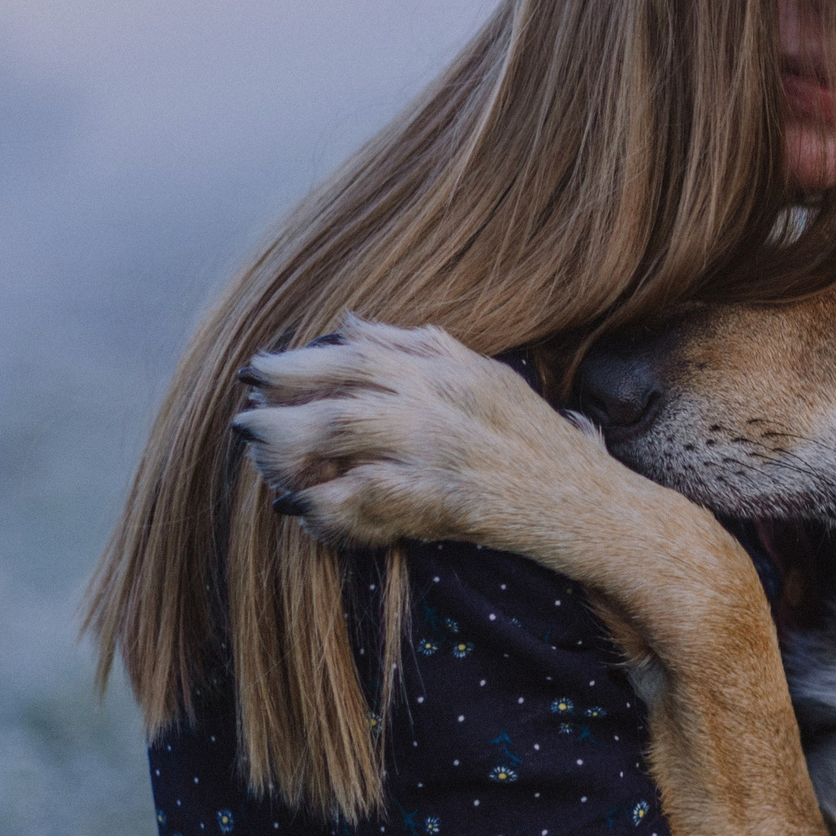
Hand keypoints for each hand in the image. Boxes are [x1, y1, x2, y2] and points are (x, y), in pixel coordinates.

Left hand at [231, 316, 625, 549]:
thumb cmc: (540, 448)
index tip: (263, 370)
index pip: (360, 347)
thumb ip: (422, 349)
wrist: (590, 505)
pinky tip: (301, 512)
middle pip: (340, 378)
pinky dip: (323, 506)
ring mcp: (438, 443)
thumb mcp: (486, 380)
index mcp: (450, 365)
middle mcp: (440, 395)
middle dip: (282, 392)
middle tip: (245, 410)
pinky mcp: (439, 495)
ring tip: (258, 460)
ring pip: (337, 428)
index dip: (303, 358)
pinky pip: (360, 495)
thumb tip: (351, 323)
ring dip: (287, 444)